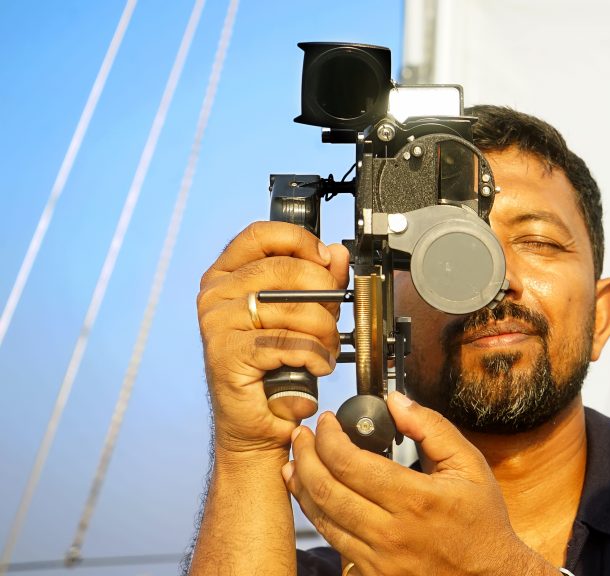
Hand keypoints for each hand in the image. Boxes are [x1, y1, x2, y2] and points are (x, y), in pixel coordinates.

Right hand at [197, 221, 348, 453]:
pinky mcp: (228, 353)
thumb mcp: (301, 314)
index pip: (262, 234)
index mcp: (227, 275)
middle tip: (334, 319)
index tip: (326, 261)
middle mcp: (216, 294)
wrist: (256, 422)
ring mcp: (217, 323)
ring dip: (325, 333)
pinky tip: (316, 367)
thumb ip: (318, 280)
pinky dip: (315, 356)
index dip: (301, 241)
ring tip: (326, 350)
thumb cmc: (276, 367)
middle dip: (324, 295)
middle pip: (286, 270)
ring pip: (294, 309)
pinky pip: (289, 342)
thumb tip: (337, 254)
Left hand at [284, 392, 553, 575]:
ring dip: (302, 486)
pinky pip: (334, 542)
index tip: (328, 421)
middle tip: (300, 436)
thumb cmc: (481, 522)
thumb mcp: (469, 465)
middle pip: (326, 490)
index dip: (329, 437)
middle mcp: (391, 532)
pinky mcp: (374, 574)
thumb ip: (432, 428)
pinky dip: (317, 515)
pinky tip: (313, 497)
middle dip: (305, 456)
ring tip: (296, 462)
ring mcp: (379, 559)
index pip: (351, 463)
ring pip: (323, 519)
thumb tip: (396, 401)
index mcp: (415, 499)